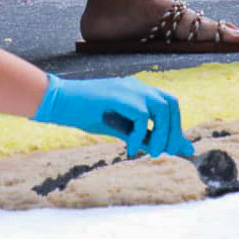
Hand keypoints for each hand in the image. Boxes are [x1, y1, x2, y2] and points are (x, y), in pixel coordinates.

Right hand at [32, 75, 192, 157]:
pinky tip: (129, 147)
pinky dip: (140, 134)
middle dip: (174, 131)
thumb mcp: (117, 127)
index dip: (176, 126)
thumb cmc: (85, 114)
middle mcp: (137, 86)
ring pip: (162, 109)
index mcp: (138, 91)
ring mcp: (128, 88)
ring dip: (161, 134)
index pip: (169, 104)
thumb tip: (159, 148)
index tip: (180, 148)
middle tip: (168, 152)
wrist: (59, 102)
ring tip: (152, 152)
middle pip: (171, 105)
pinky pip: (141, 116)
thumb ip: (139, 135)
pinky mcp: (118, 95)